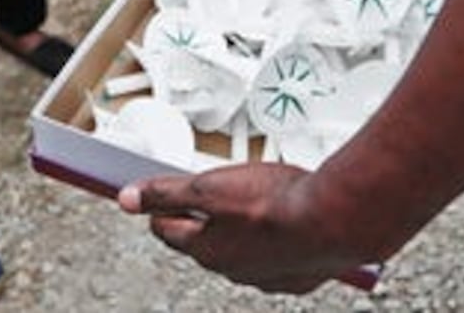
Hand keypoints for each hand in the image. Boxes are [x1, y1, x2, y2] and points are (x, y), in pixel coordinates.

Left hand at [119, 164, 350, 293]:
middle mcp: (232, 269)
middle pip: (203, 242)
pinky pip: (275, 259)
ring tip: (246, 206)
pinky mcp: (296, 275)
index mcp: (205, 249)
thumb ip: (166, 193)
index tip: (158, 198)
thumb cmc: (275, 205)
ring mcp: (265, 275)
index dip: (160, 208)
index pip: (167, 230)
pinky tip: (282, 226)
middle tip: (203, 197)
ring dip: (238, 232)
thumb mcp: (208, 187)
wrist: (335, 221)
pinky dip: (272, 243)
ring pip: (240, 251)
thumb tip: (128, 199)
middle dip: (199, 220)